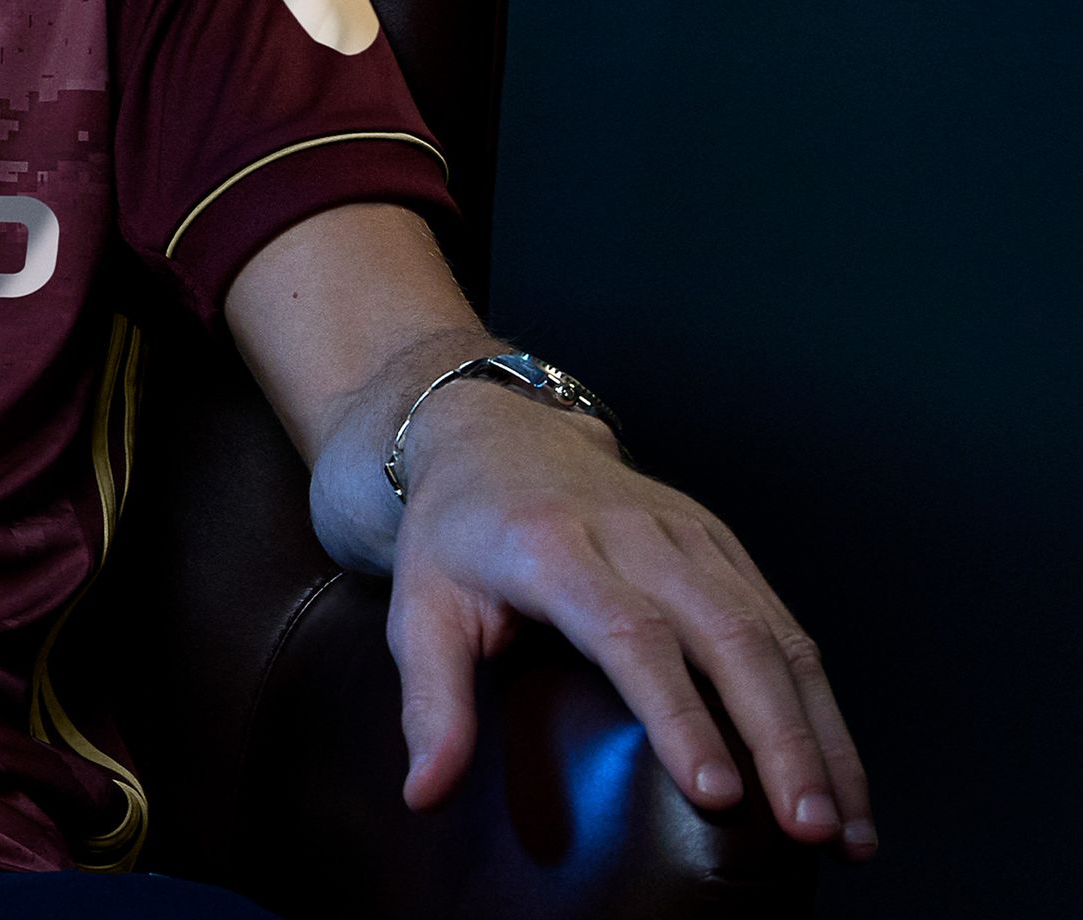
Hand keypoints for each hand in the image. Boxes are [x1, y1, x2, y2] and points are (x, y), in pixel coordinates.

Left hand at [387, 383, 874, 858]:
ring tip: (847, 830)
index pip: (631, 634)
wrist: (497, 435)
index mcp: (554, 549)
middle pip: (728, 636)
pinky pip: (789, 629)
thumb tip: (424, 797)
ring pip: (776, 636)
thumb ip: (431, 703)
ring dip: (821, 735)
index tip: (717, 793)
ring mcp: (691, 537)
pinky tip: (842, 781)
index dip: (679, 713)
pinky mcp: (726, 547)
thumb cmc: (454, 536)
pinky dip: (825, 708)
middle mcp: (636, 535)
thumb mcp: (419, 610)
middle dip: (780, 739)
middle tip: (809, 830)